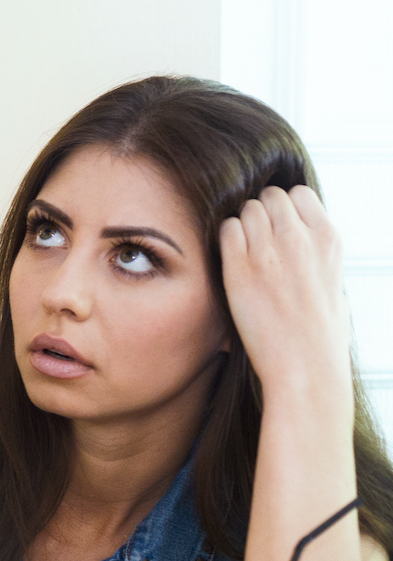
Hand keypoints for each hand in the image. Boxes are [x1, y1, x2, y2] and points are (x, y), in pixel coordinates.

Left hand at [220, 185, 351, 398]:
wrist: (305, 367)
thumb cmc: (321, 334)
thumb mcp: (334, 282)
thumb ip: (317, 254)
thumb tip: (301, 238)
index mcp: (328, 240)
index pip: (298, 193)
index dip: (285, 207)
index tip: (280, 225)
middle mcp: (299, 239)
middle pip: (268, 197)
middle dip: (261, 212)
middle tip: (258, 239)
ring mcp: (267, 252)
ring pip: (245, 209)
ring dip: (242, 224)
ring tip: (246, 252)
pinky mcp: (239, 269)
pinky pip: (225, 230)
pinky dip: (226, 239)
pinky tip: (232, 260)